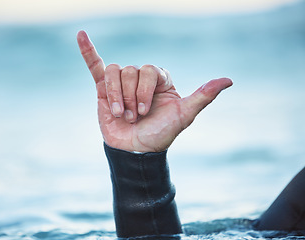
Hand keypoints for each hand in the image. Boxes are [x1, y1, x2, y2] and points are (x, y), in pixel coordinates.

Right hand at [77, 30, 232, 151]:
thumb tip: (229, 80)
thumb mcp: (183, 115)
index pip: (150, 70)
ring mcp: (121, 83)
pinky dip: (88, 51)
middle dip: (132, 97)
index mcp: (160, 81)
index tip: (146, 112)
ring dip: (117, 95)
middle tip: (135, 117)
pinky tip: (81, 35)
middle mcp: (141, 79)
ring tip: (122, 114)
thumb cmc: (159, 135)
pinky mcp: (103, 89)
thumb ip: (203, 96)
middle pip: (131, 71)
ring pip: (115, 72)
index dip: (145, 90)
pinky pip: (96, 65)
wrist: (135, 151)